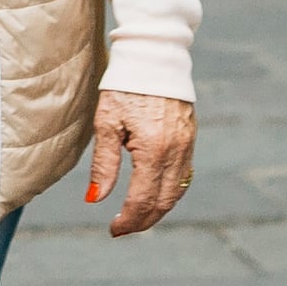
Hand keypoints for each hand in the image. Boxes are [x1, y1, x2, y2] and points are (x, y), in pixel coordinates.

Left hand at [83, 92, 194, 234]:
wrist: (152, 55)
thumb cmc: (123, 86)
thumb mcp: (106, 123)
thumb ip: (104, 164)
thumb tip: (96, 199)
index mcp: (154, 149)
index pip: (142, 199)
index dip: (128, 220)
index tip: (113, 229)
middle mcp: (176, 151)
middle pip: (164, 202)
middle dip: (144, 221)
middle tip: (122, 228)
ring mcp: (187, 145)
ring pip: (177, 191)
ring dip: (158, 209)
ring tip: (136, 216)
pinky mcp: (190, 137)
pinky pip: (184, 175)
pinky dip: (170, 191)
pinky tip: (154, 193)